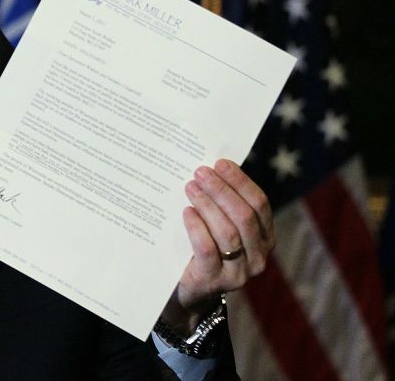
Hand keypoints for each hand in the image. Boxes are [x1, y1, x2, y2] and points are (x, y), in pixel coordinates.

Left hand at [160, 159, 274, 334]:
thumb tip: (211, 168)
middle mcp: (259, 257)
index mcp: (265, 238)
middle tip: (200, 172)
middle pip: (244, 216)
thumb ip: (223, 204)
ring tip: (190, 187)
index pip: (260, 204)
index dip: (240, 181)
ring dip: (208, 205)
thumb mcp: (219, 226)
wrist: (188, 290)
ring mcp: (239, 272)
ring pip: (228, 232)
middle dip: (221, 190)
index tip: (220, 163)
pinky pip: (207, 249)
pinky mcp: (215, 281)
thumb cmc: (204, 247)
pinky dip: (197, 227)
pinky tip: (186, 212)